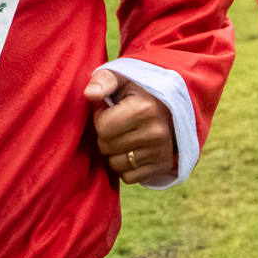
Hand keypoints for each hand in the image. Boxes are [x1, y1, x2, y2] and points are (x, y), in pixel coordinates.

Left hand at [83, 68, 174, 184]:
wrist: (167, 108)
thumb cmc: (135, 93)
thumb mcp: (120, 79)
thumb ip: (102, 81)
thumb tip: (90, 94)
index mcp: (145, 109)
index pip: (102, 127)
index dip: (101, 118)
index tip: (112, 111)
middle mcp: (157, 132)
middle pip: (106, 147)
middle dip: (106, 136)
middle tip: (119, 125)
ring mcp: (162, 151)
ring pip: (115, 164)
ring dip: (114, 153)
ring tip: (125, 137)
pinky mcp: (163, 166)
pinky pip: (128, 178)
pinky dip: (125, 168)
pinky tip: (133, 151)